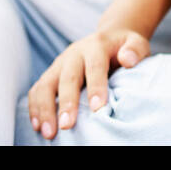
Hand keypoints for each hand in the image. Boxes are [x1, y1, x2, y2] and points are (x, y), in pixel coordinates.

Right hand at [27, 28, 150, 138]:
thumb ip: (135, 50)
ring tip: (48, 132)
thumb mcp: (136, 43)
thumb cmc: (124, 47)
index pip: (95, 66)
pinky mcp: (51, 73)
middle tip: (67, 125)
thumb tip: (128, 59)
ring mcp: (60, 63)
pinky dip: (35, 107)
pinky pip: (37, 89)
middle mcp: (75, 53)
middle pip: (68, 77)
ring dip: (45, 108)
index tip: (97, 108)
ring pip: (46, 83)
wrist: (109, 37)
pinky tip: (37, 126)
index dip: (96, 86)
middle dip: (67, 102)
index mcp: (97, 45)